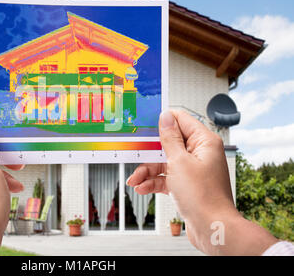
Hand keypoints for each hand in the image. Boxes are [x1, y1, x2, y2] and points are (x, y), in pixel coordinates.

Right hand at [127, 110, 276, 254]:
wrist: (211, 228)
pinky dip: (153, 182)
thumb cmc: (203, 196)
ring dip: (147, 171)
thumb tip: (165, 118)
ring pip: (164, 163)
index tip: (145, 122)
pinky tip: (142, 188)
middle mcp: (200, 153)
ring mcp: (193, 170)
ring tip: (135, 180)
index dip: (163, 120)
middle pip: (169, 143)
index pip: (181, 120)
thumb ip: (170, 138)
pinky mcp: (186, 185)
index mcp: (204, 142)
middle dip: (150, 151)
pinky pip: (166, 178)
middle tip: (134, 151)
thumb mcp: (179, 162)